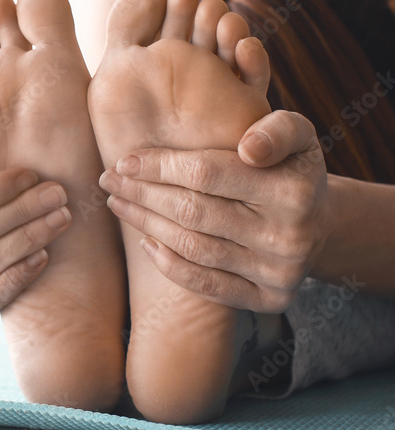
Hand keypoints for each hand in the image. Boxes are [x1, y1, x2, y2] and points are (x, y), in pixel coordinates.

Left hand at [98, 110, 329, 312]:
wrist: (320, 222)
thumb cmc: (289, 167)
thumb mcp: (296, 135)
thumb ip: (276, 129)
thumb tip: (249, 148)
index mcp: (295, 189)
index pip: (206, 173)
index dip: (159, 166)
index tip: (125, 161)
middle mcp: (290, 236)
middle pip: (193, 211)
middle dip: (142, 194)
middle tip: (109, 181)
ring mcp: (279, 272)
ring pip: (194, 247)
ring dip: (146, 224)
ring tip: (118, 204)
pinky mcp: (271, 299)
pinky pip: (207, 285)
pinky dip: (170, 265)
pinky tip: (146, 241)